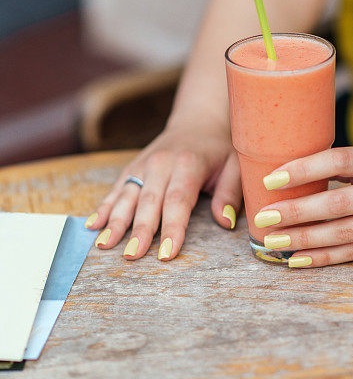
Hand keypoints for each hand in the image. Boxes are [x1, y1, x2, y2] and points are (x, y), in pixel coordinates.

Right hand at [85, 124, 241, 259]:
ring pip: (127, 197)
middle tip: (132, 256)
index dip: (172, 228)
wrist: (197, 122)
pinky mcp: (132, 168)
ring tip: (104, 245)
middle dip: (139, 231)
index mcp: (188, 164)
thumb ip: (230, 193)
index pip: (178, 201)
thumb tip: (226, 222)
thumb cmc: (219, 149)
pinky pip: (116, 190)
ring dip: (115, 222)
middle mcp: (161, 163)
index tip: (167, 254)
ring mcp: (143, 165)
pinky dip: (103, 208)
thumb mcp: (235, 165)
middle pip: (148, 202)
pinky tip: (93, 226)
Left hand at [257, 146, 352, 267]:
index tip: (271, 178)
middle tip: (263, 216)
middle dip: (295, 212)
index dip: (303, 169)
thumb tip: (294, 176)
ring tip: (273, 241)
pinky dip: (324, 258)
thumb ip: (349, 165)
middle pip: (336, 204)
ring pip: (342, 234)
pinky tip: (298, 260)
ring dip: (303, 240)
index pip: (339, 162)